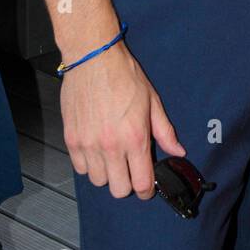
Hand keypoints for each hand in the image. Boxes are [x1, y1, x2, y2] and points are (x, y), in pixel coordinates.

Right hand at [61, 34, 185, 198]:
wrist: (94, 59)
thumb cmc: (123, 76)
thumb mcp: (153, 102)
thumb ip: (165, 132)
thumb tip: (178, 151)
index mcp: (135, 138)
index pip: (142, 183)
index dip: (147, 191)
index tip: (147, 188)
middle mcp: (110, 146)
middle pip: (118, 190)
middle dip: (127, 184)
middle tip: (130, 170)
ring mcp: (88, 145)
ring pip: (98, 181)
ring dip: (107, 174)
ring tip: (112, 157)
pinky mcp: (71, 140)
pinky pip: (80, 168)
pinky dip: (88, 164)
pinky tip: (96, 150)